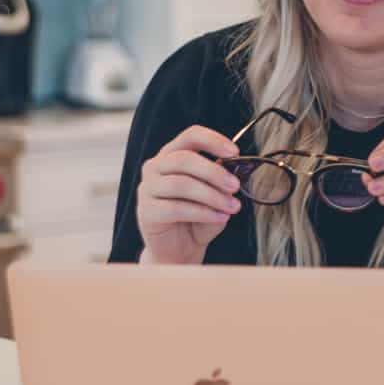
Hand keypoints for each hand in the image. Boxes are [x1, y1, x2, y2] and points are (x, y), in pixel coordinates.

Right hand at [136, 126, 241, 264]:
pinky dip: (203, 212)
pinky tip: (219, 217)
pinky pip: (176, 208)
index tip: (235, 152)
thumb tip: (237, 172)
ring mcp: (147, 188)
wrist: (180, 248)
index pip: (191, 136)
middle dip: (214, 172)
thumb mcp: (216, 193)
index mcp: (173, 154)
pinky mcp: (145, 211)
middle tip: (236, 186)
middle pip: (184, 159)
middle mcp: (155, 166)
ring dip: (212, 195)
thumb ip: (223, 180)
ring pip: (181, 184)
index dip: (213, 140)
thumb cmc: (199, 215)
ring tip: (232, 207)